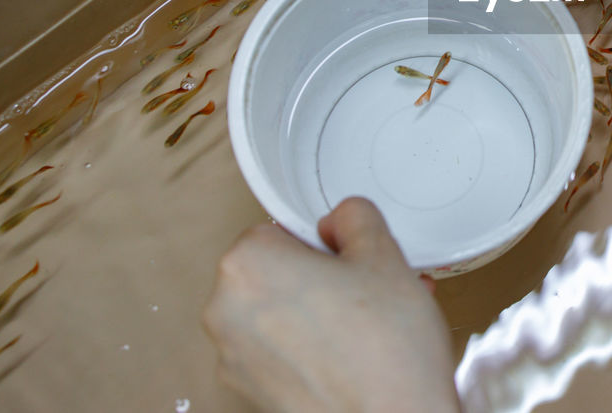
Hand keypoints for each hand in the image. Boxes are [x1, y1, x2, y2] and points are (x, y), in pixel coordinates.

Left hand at [204, 198, 458, 412]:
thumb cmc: (386, 350)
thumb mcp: (383, 252)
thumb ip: (354, 216)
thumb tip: (340, 220)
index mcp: (247, 266)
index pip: (277, 230)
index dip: (321, 243)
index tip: (347, 259)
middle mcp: (226, 313)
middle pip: (275, 273)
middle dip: (321, 278)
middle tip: (366, 290)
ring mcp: (234, 360)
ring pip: (279, 315)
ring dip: (319, 312)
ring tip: (372, 325)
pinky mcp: (251, 395)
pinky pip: (280, 354)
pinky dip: (311, 349)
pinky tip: (356, 354)